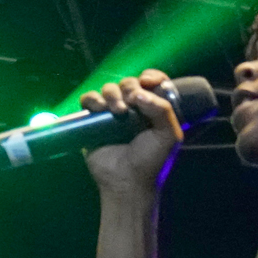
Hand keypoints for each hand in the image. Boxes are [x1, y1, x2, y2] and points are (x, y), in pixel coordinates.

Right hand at [79, 69, 185, 194]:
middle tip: (132, 103)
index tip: (148, 81)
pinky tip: (101, 110)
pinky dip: (93, 100)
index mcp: (154, 110)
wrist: (127, 181)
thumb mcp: (169, 134)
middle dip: (130, 87)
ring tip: (119, 111)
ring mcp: (112, 114)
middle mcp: (134, 109)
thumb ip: (163, 109)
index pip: (152, 82)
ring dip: (112, 94)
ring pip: (109, 89)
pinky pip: (89, 99)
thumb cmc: (151, 160)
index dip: (150, 76)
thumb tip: (139, 92)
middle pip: (129, 82)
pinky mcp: (93, 120)